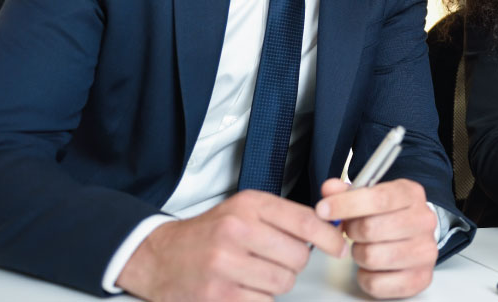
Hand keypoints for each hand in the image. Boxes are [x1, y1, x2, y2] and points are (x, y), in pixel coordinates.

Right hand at [117, 190, 343, 300]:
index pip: (305, 222)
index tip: (339, 247)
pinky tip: (242, 287)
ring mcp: (226, 264)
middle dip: (294, 263)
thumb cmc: (208, 234)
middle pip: (298, 256)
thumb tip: (330, 229)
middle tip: (275, 260)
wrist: (159, 257)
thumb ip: (284, 217)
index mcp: (248, 205)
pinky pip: (264, 301)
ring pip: (283, 281)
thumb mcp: (243, 211)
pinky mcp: (218, 295)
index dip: (329, 238)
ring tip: (255, 274)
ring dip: (277, 283)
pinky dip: (259, 298)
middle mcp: (237, 231)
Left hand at [316, 178, 438, 298]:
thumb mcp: (370, 196)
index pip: (378, 198)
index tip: (323, 210)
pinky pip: (376, 283)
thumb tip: (330, 189)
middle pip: (370, 229)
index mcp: (411, 194)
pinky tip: (372, 267)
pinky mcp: (420, 278)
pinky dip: (366, 277)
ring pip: (371, 257)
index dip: (346, 204)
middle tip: (352, 231)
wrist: (415, 239)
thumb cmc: (389, 216)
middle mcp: (424, 221)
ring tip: (364, 247)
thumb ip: (347, 191)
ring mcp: (425, 251)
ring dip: (358, 254)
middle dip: (351, 231)